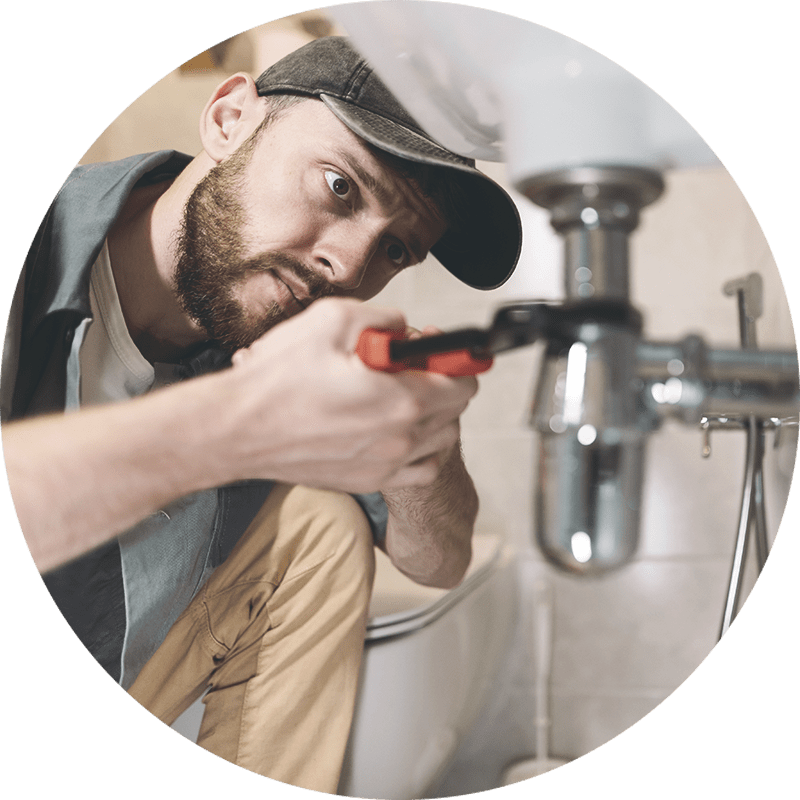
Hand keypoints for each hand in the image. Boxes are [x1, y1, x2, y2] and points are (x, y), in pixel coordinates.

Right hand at [216, 299, 477, 492]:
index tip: (441, 350)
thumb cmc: (276, 381)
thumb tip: (402, 327)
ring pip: (441, 440)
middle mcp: (401, 438)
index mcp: (401, 398)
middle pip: (456, 409)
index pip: (463, 380)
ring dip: (433, 415)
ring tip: (400, 396)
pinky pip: (420, 470)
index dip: (456, 358)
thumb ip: (383, 318)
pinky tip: (395, 431)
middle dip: (441, 381)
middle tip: (409, 365)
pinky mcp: (368, 481)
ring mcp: (386, 465)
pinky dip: (420, 449)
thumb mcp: (333, 320)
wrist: (236, 430)